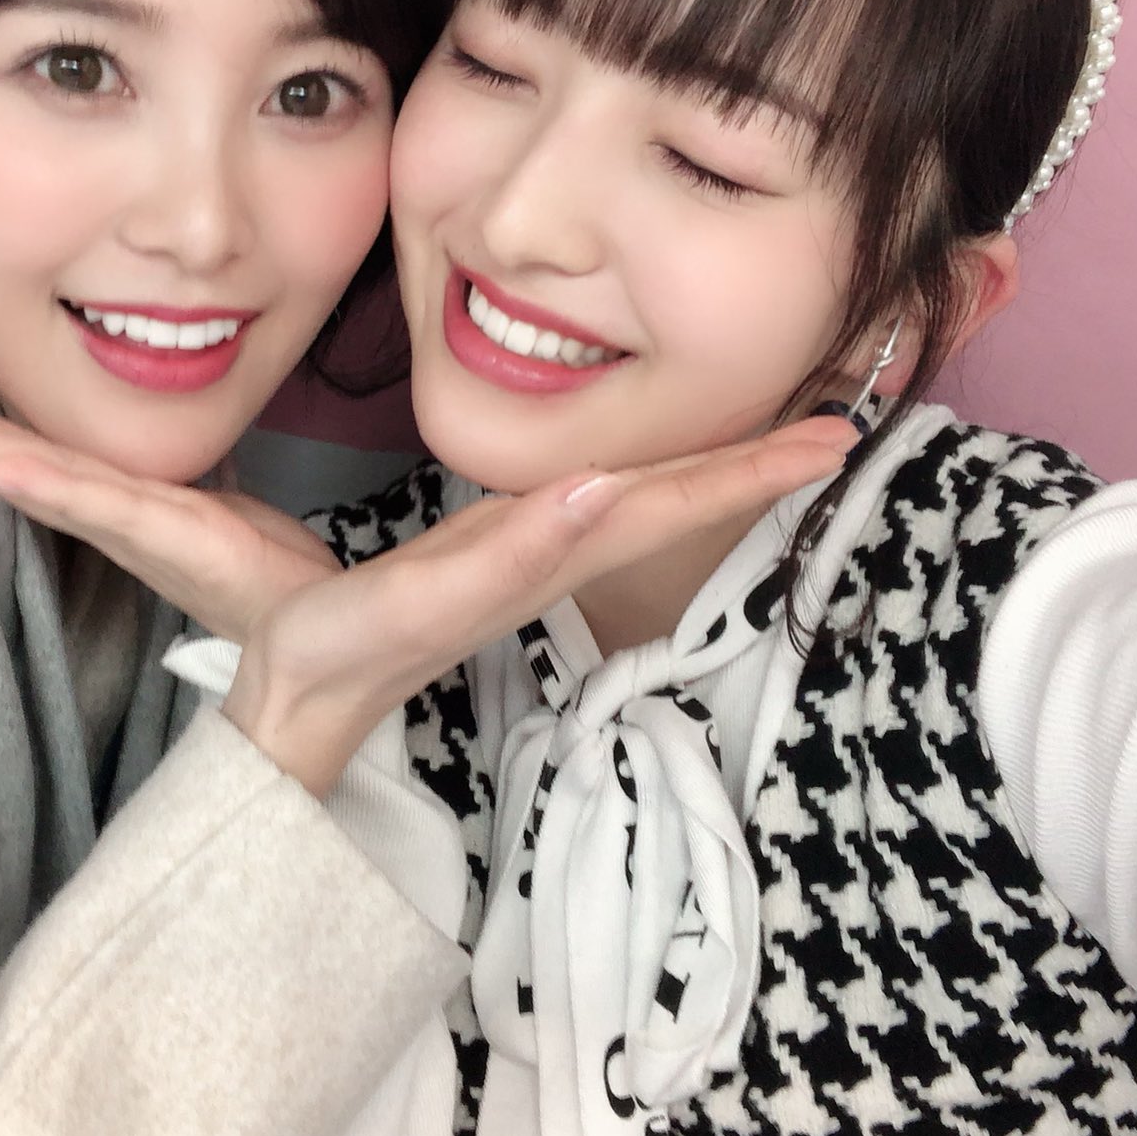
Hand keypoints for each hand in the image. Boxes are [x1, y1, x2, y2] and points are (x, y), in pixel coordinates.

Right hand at [0, 355, 338, 640]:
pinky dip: (45, 485)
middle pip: (10, 453)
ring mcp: (136, 527)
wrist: (320, 631)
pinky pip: (100, 506)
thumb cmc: (264, 570)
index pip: (27, 447)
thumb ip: (163, 483)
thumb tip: (132, 453)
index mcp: (115, 501)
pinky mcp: (172, 538)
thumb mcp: (209, 506)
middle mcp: (111, 513)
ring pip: (38, 474)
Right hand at [222, 415, 858, 793]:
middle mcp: (548, 560)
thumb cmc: (332, 652)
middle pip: (668, 509)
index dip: (736, 478)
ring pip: (638, 507)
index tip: (818, 447)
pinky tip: (660, 466)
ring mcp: (528, 560)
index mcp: (539, 560)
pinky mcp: (497, 555)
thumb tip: (596, 489)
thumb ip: (504, 553)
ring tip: (784, 444)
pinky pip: (594, 506)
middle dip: (752, 471)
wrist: (295, 702)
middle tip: (840, 433)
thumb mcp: (413, 602)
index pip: (659, 512)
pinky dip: (646, 479)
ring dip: (711, 474)